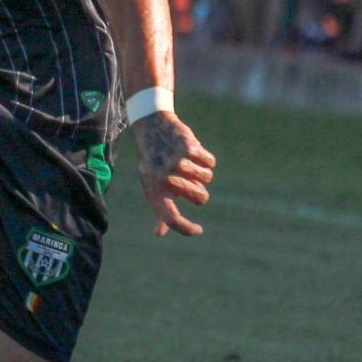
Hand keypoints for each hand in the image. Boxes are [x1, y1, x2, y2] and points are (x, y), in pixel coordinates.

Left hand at [132, 110, 214, 236]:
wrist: (152, 128)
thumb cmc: (153, 163)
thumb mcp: (151, 185)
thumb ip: (159, 209)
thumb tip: (159, 233)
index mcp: (155, 190)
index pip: (170, 217)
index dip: (185, 228)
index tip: (198, 230)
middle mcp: (164, 178)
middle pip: (200, 197)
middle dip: (200, 191)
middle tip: (190, 180)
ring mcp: (177, 163)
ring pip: (207, 178)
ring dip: (202, 172)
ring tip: (188, 163)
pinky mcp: (187, 148)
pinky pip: (209, 162)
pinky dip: (206, 159)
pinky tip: (193, 152)